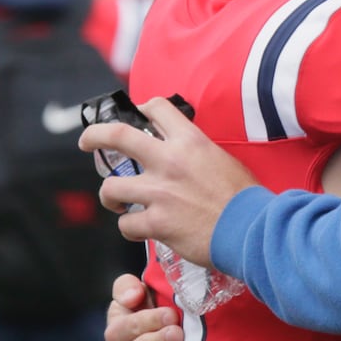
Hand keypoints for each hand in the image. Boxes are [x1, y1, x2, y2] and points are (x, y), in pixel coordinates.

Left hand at [79, 95, 257, 266]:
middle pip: (117, 136)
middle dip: (95, 136)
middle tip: (87, 142)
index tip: (138, 117)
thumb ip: (198, 155)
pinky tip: (142, 231)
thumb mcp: (224, 161)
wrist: (252, 228)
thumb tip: (185, 158)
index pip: (157, 109)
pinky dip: (131, 229)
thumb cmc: (245, 197)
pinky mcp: (157, 223)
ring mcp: (160, 192)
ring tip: (118, 203)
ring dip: (111, 196)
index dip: (142, 110)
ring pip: (111, 187)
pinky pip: (127, 225)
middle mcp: (170, 161)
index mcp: (191, 142)